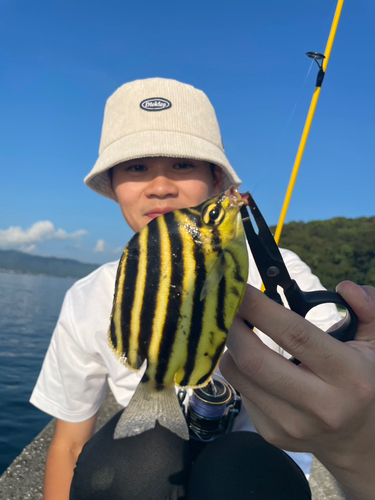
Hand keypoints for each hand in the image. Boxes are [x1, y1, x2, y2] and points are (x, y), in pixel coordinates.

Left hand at [220, 281, 374, 499]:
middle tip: (228, 306)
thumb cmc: (362, 380)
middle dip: (232, 327)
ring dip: (230, 346)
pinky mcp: (272, 433)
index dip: (261, 308)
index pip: (295, 335)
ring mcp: (292, 425)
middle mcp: (320, 405)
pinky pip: (241, 391)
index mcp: (348, 376)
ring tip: (239, 330)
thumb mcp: (373, 343)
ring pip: (238, 375)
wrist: (360, 438)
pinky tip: (254, 362)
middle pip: (254, 359)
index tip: (240, 289)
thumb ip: (367, 309)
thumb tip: (345, 288)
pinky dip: (239, 369)